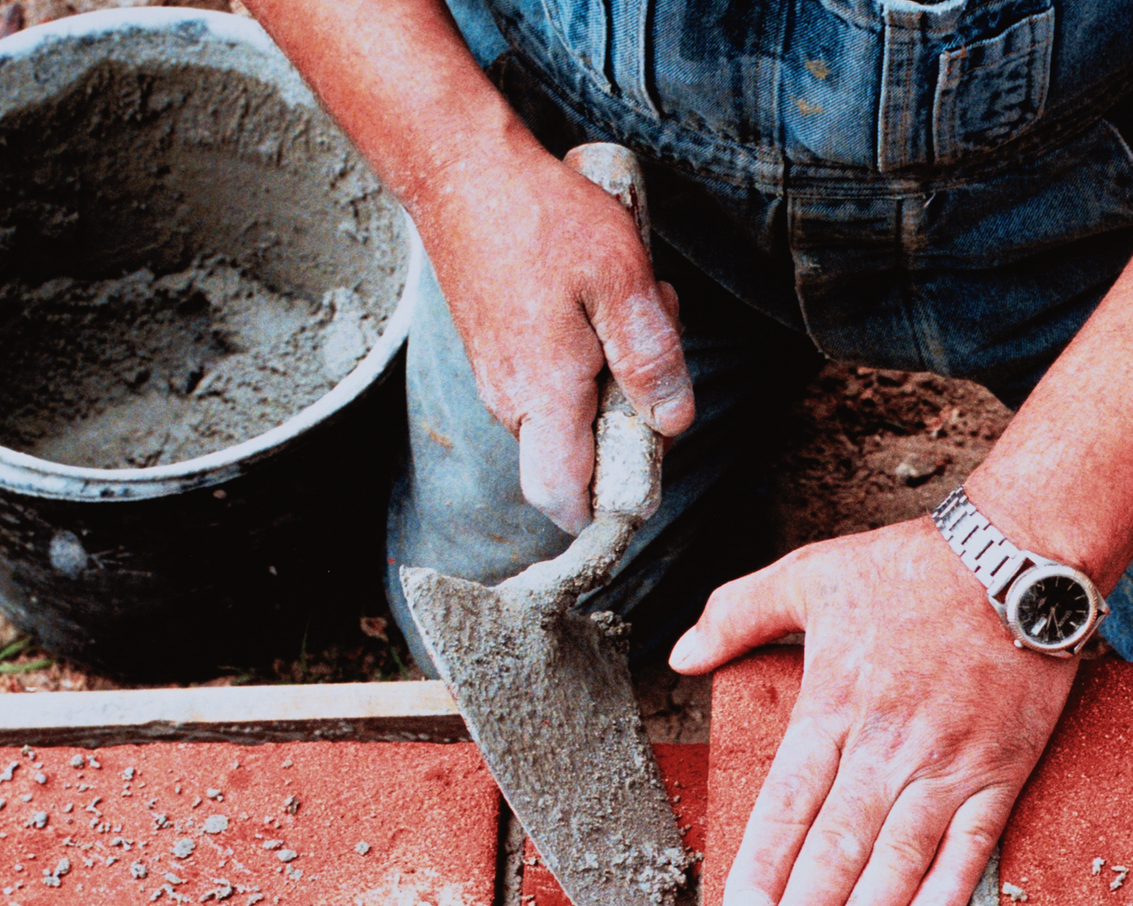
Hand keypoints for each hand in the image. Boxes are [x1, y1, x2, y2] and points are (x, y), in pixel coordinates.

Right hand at [414, 147, 692, 532]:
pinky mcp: (499, 356)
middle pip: (581, 461)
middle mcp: (512, 402)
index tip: (648, 465)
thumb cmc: (541, 217)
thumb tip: (672, 422)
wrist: (460, 171)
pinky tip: (600, 300)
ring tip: (627, 305)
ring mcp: (501, 381)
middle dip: (630, 421)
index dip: (610, 507)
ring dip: (614, 379)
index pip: (566, 501)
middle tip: (651, 345)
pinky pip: (556, 385)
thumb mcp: (620, 278)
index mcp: (543, 395)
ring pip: (573, 418)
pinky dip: (590, 356)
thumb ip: (650, 356)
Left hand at [669, 518, 1079, 905]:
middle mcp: (889, 743)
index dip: (764, 866)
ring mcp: (950, 761)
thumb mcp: (812, 572)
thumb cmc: (911, 566)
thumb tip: (681, 654)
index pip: (790, 802)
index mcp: (835, 702)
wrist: (1021, 555)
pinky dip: (951, 885)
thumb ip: (740, 613)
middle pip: (838, 846)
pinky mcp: (1003, 767)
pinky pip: (975, 838)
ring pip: (900, 855)